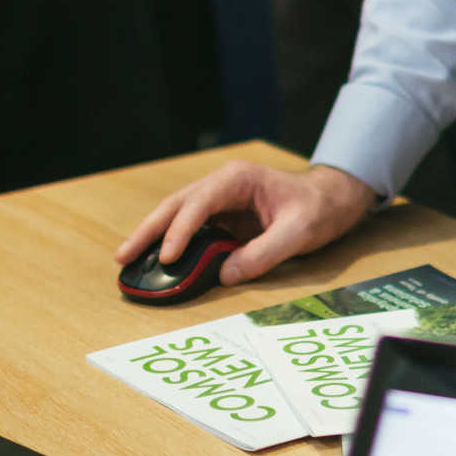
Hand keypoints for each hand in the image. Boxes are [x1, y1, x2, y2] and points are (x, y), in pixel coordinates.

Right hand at [114, 160, 375, 287]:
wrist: (332, 199)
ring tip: (128, 261)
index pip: (199, 203)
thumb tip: (225, 275)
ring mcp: (219, 201)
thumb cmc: (318, 209)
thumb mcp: (298, 232)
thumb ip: (263, 254)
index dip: (181, 230)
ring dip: (153, 237)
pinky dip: (172, 245)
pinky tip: (156, 262)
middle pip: (175, 205)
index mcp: (238, 179)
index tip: (169, 257)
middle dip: (148, 230)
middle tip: (122, 256)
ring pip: (177, 216)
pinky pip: (191, 230)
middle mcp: (222, 185)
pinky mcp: (222, 218)